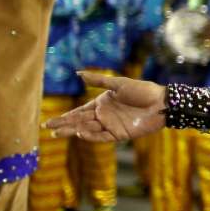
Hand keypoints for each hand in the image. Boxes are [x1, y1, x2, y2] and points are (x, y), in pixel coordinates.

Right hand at [45, 71, 166, 141]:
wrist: (161, 103)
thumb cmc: (142, 90)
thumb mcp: (119, 84)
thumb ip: (98, 81)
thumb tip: (78, 73)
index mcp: (101, 104)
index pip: (78, 112)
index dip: (64, 117)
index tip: (48, 121)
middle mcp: (103, 116)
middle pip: (79, 122)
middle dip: (64, 125)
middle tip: (48, 128)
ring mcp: (111, 126)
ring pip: (88, 130)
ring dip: (74, 131)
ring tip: (58, 132)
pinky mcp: (120, 134)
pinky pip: (102, 137)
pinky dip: (91, 136)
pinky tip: (80, 133)